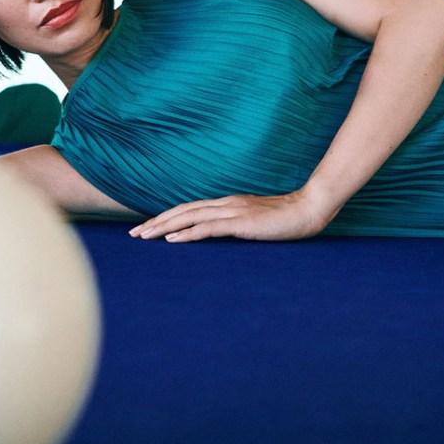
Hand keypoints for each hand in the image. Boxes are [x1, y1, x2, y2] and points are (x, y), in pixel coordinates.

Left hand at [129, 190, 332, 242]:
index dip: (166, 217)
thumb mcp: (256, 222)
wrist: (310, 209)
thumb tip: (220, 236)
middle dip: (156, 222)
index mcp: (227, 204)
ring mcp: (233, 211)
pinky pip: (209, 228)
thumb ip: (237, 226)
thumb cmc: (286, 219)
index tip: (146, 227)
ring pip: (190, 217)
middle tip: (133, 234)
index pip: (189, 209)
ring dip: (164, 227)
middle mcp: (225, 204)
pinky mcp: (242, 222)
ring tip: (144, 236)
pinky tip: (173, 240)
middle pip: (182, 211)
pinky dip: (189, 233)